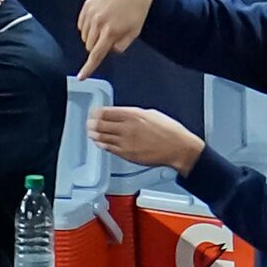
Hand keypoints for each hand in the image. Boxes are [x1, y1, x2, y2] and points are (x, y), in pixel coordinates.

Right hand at [75, 0, 153, 78]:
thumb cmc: (137, 9)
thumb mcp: (134, 32)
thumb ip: (121, 46)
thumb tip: (109, 50)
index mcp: (111, 32)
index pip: (96, 55)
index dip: (88, 68)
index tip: (81, 76)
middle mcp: (98, 23)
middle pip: (89, 46)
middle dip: (96, 46)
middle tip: (108, 36)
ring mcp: (91, 13)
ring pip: (84, 36)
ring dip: (92, 36)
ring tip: (105, 25)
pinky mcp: (87, 5)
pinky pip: (81, 24)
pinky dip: (87, 26)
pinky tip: (99, 19)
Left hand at [87, 106, 202, 172]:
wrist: (178, 148)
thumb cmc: (169, 131)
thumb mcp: (151, 114)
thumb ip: (134, 114)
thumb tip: (123, 115)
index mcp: (133, 115)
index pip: (107, 112)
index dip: (97, 112)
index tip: (94, 112)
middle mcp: (127, 128)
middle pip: (101, 124)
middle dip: (93, 123)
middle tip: (89, 123)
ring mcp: (125, 142)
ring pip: (103, 137)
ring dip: (94, 134)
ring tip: (90, 132)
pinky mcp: (127, 154)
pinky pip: (109, 148)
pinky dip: (102, 145)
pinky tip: (99, 143)